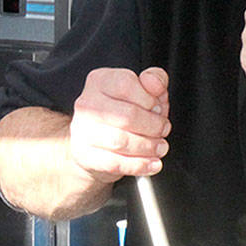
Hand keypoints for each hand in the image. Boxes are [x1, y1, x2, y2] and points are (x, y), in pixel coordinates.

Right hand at [69, 67, 170, 182]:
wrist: (96, 144)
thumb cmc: (123, 113)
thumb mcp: (143, 91)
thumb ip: (154, 80)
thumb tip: (155, 82)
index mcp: (100, 81)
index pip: (126, 84)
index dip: (149, 99)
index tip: (158, 109)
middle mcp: (87, 103)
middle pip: (126, 115)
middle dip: (153, 126)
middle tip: (163, 130)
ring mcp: (82, 130)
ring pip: (120, 141)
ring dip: (148, 146)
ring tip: (160, 147)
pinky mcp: (84, 154)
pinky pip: (115, 163)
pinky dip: (139, 165)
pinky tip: (153, 163)